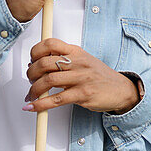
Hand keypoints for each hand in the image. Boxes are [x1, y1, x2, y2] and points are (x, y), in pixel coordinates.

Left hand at [24, 38, 139, 114]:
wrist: (120, 89)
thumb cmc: (99, 76)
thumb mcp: (83, 60)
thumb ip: (64, 61)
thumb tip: (38, 65)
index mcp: (76, 52)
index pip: (51, 44)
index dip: (36, 51)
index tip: (31, 60)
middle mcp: (78, 63)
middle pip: (45, 63)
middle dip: (31, 73)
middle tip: (30, 80)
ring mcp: (80, 78)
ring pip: (48, 81)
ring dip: (34, 90)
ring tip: (31, 95)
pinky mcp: (82, 95)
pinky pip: (56, 100)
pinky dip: (40, 105)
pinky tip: (32, 107)